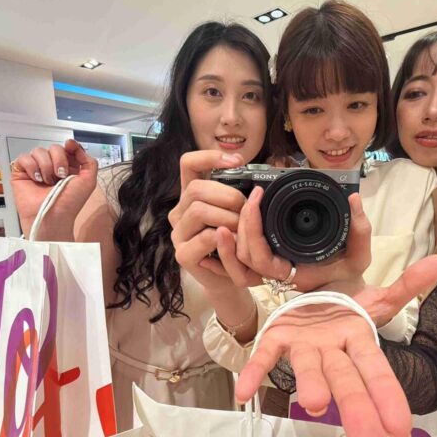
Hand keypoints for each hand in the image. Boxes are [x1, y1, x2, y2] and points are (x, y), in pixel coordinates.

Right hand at [10, 139, 97, 238]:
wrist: (53, 216)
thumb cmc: (70, 203)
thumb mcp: (88, 181)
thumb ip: (89, 162)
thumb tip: (76, 146)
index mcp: (68, 167)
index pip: (67, 148)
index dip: (70, 146)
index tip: (70, 146)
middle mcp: (52, 166)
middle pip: (54, 147)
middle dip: (59, 160)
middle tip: (60, 176)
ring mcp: (36, 169)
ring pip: (38, 151)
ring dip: (45, 166)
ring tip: (48, 182)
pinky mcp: (22, 173)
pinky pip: (24, 158)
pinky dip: (32, 167)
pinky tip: (36, 179)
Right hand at [168, 150, 247, 290]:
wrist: (229, 280)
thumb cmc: (235, 244)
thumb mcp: (239, 214)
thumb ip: (241, 195)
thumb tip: (258, 181)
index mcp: (191, 197)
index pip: (188, 164)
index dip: (209, 157)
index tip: (237, 161)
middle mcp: (180, 212)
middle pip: (196, 188)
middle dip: (227, 196)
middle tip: (245, 210)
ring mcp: (178, 234)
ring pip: (198, 210)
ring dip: (227, 217)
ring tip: (241, 229)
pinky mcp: (183, 254)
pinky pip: (204, 237)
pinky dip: (224, 237)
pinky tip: (233, 241)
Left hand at [202, 186, 371, 290]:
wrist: (348, 293)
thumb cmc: (351, 277)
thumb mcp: (360, 255)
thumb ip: (359, 229)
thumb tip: (353, 198)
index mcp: (292, 274)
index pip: (259, 258)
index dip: (252, 229)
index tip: (257, 199)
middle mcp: (276, 275)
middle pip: (244, 255)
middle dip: (242, 224)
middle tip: (252, 196)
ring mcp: (270, 269)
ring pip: (239, 258)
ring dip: (233, 233)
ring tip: (240, 204)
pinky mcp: (268, 261)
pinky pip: (240, 261)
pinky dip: (228, 249)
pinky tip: (222, 229)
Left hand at [234, 254, 436, 436]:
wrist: (306, 305)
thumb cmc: (343, 315)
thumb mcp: (377, 299)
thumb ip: (408, 285)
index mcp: (359, 341)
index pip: (377, 371)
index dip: (388, 396)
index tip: (401, 430)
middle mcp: (332, 351)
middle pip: (347, 383)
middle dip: (358, 415)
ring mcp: (304, 347)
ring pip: (310, 368)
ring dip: (312, 385)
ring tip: (314, 405)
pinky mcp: (276, 337)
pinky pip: (265, 355)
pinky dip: (255, 371)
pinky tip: (243, 393)